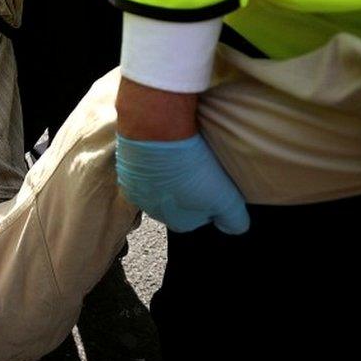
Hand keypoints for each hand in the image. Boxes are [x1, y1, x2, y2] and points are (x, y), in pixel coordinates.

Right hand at [115, 77, 248, 234]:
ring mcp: (135, 187)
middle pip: (175, 202)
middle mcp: (152, 210)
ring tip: (183, 155)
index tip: (215, 184)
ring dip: (168, 174)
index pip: (196, 220)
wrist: (155, 132)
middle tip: (200, 168)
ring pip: (157, 185)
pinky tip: (165, 146)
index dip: (208, 203)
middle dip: (187, 189)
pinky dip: (153, 159)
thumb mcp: (227, 199)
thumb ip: (233, 221)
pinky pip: (142, 167)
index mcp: (176, 221)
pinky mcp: (126, 165)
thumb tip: (234, 228)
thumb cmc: (191, 167)